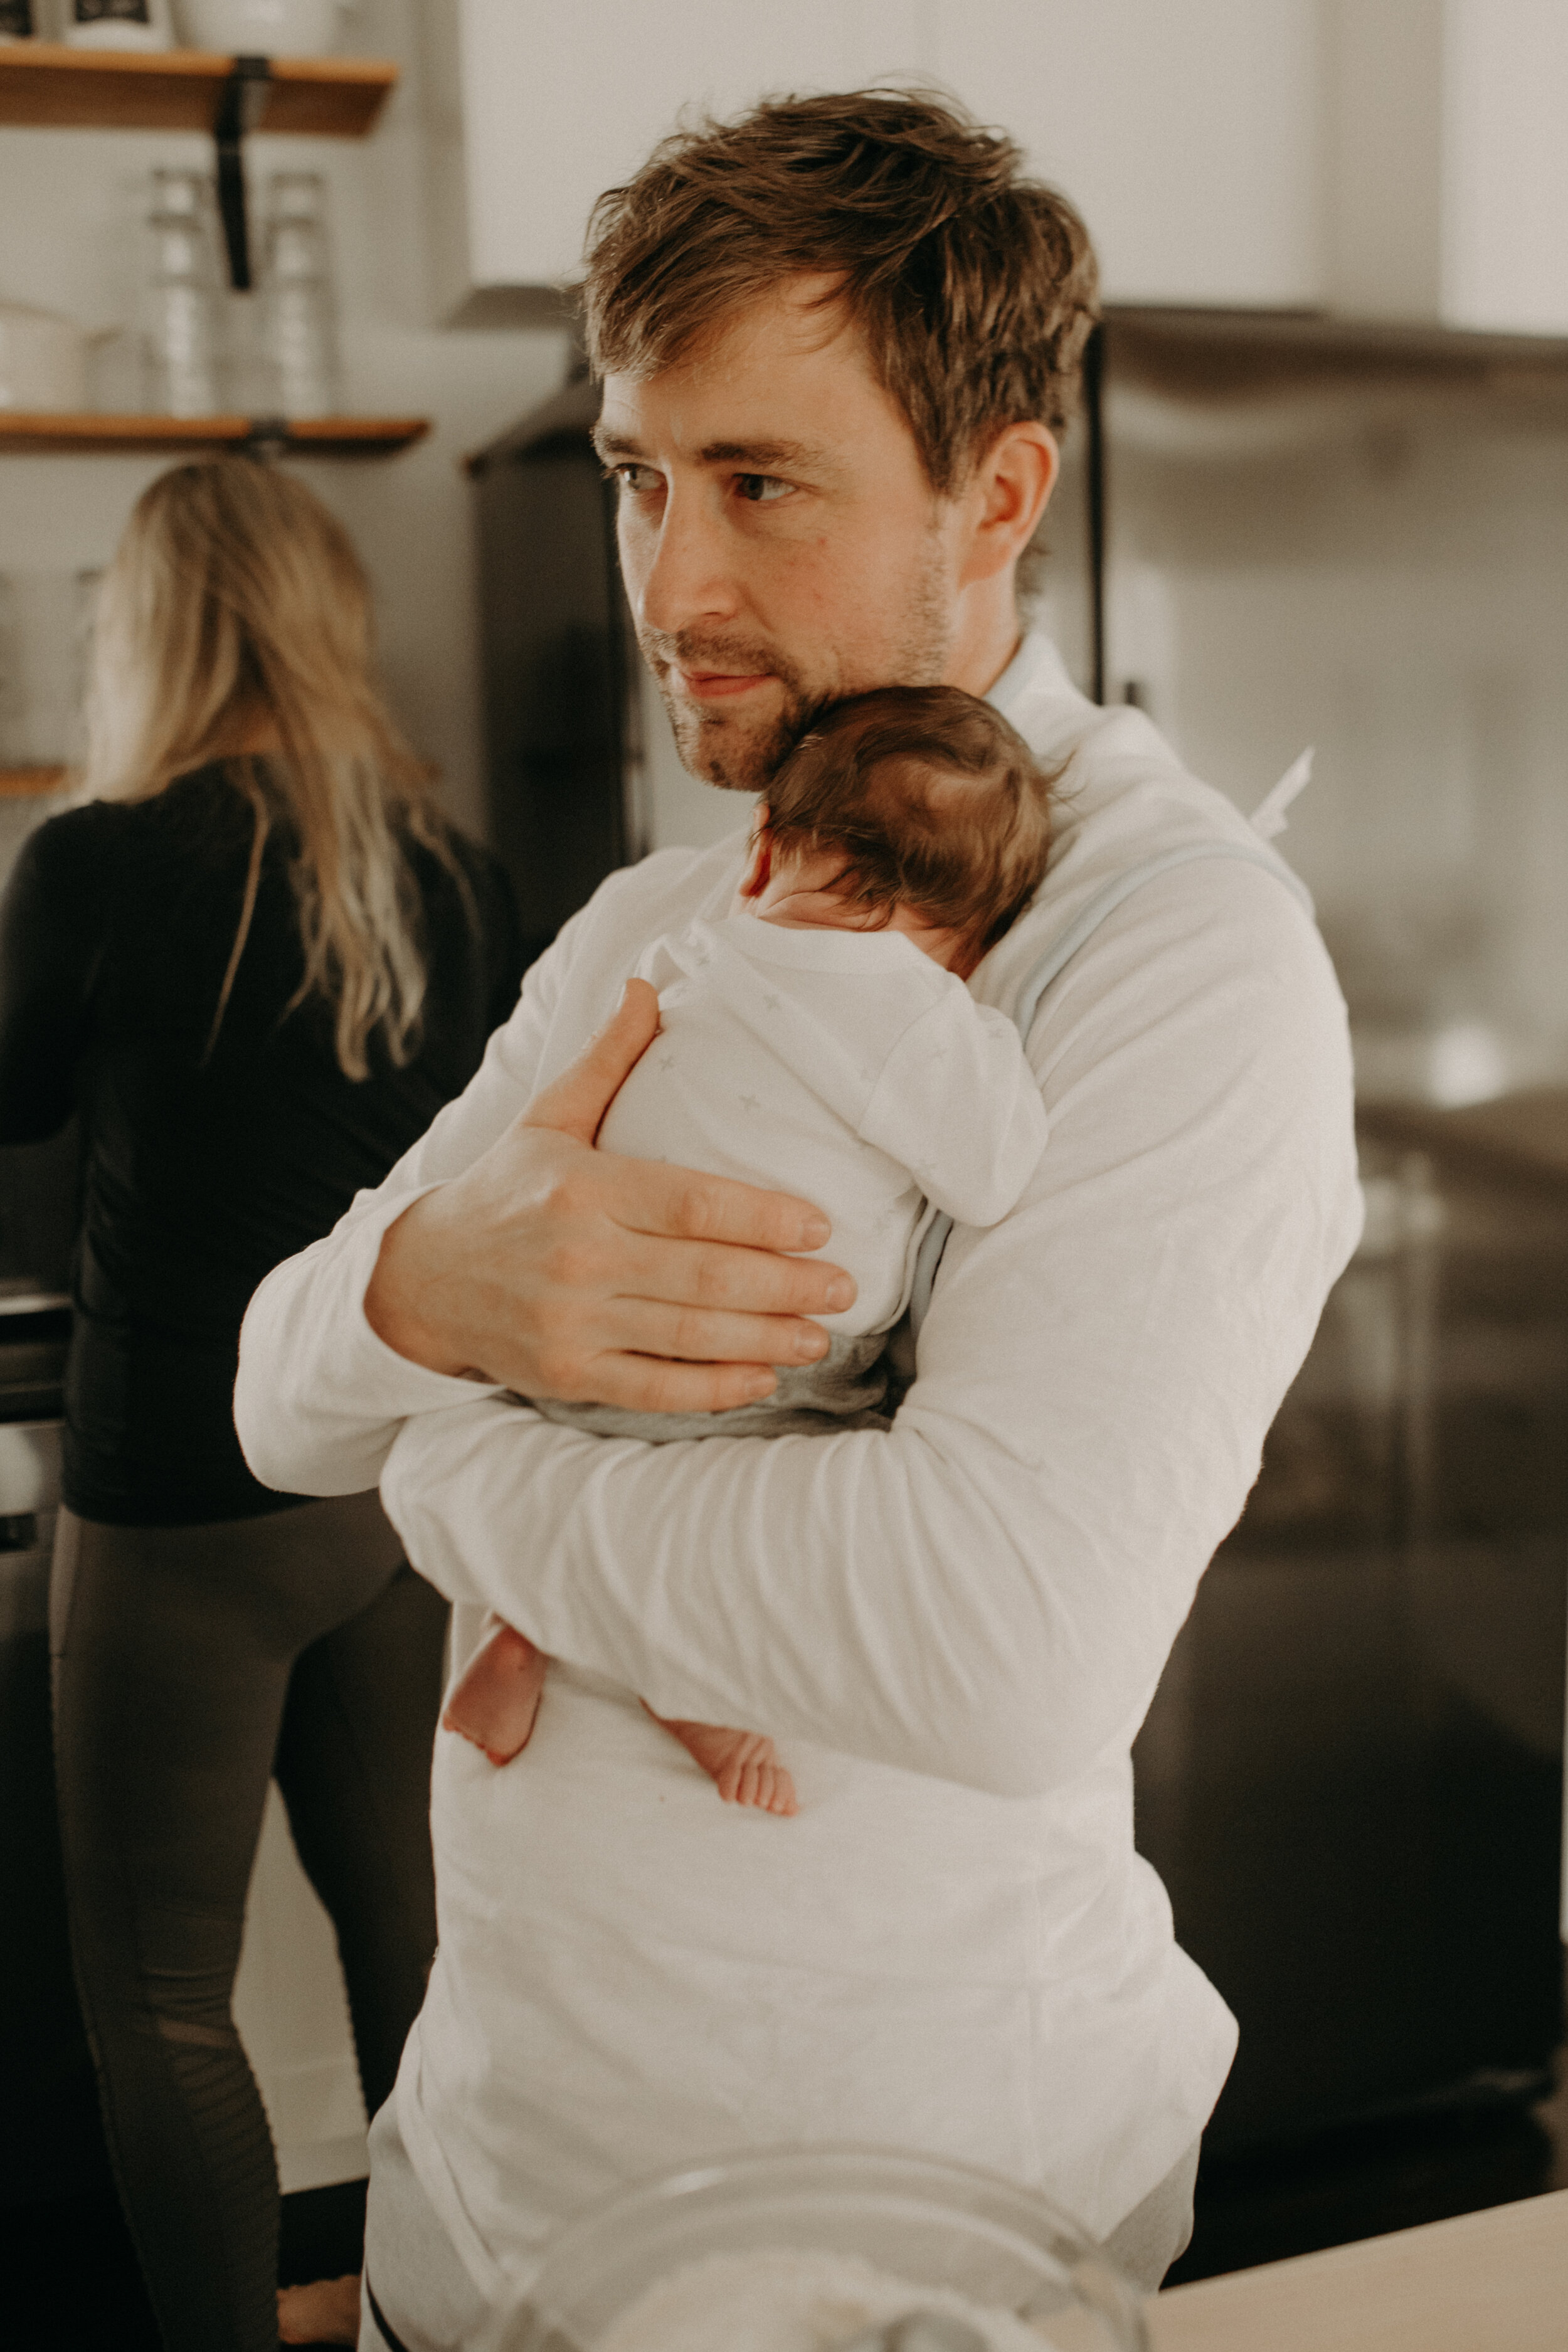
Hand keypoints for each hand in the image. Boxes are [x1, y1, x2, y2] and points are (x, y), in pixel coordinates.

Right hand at [364, 979, 853, 1410]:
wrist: (420, 1279)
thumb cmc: (503, 1192)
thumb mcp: (547, 1118)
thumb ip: (606, 1058)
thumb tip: (649, 984)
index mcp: (581, 1188)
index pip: (692, 1204)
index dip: (764, 1218)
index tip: (820, 1226)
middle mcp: (578, 1258)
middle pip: (705, 1276)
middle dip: (787, 1285)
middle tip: (845, 1286)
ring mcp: (571, 1323)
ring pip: (690, 1337)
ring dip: (767, 1340)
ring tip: (821, 1335)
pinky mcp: (567, 1375)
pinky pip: (656, 1389)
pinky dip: (715, 1390)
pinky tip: (763, 1380)